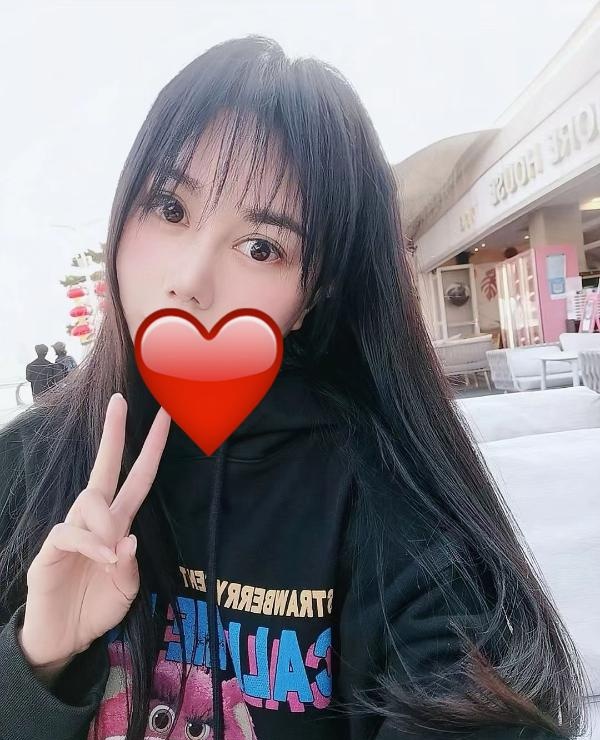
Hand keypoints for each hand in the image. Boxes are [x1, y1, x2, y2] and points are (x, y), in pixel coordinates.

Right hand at [18, 393, 170, 678]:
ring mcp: (71, 530)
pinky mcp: (50, 548)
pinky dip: (90, 542)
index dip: (151, 450)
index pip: (137, 478)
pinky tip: (102, 558)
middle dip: (113, 434)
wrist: (62, 639)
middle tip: (118, 401)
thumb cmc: (96, 608)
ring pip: (90, 499)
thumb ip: (130, 566)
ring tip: (109, 556)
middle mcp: (95, 520)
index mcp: (118, 523)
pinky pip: (70, 531)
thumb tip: (128, 538)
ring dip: (106, 523)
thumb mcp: (126, 590)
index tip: (164, 419)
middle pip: (104, 468)